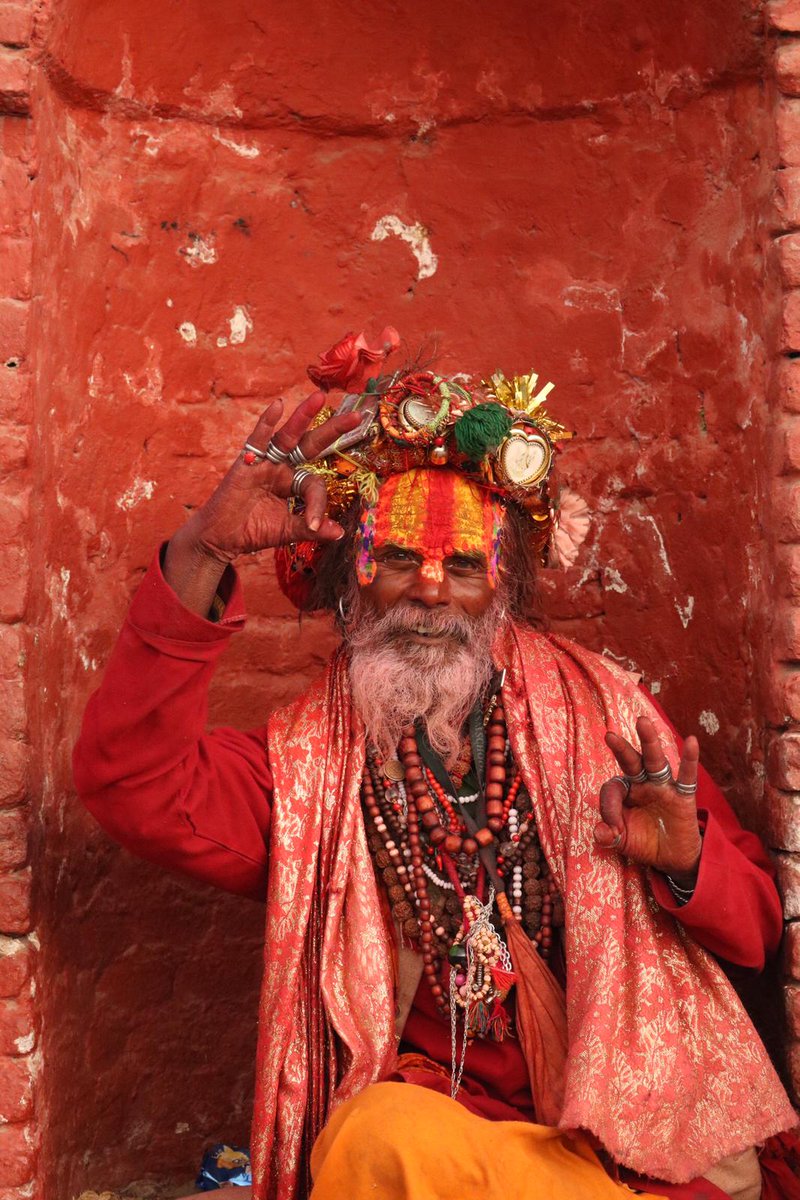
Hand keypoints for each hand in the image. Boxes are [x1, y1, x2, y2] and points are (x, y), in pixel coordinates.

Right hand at [172, 391, 360, 565]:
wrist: (222, 538)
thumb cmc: (254, 531)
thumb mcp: (287, 531)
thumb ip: (310, 529)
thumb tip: (339, 531)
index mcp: (295, 483)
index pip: (315, 485)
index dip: (317, 504)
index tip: (315, 525)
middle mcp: (283, 467)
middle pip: (311, 445)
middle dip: (332, 431)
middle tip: (356, 416)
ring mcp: (265, 462)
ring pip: (288, 436)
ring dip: (303, 416)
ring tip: (320, 398)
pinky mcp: (246, 463)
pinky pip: (258, 439)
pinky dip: (267, 422)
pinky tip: (278, 405)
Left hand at [594, 716, 701, 882]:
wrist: (672, 857)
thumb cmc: (644, 842)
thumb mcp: (622, 842)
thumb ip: (608, 837)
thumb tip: (599, 832)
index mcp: (625, 791)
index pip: (613, 789)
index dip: (609, 807)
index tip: (612, 829)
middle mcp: (643, 784)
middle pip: (631, 762)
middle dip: (621, 749)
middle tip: (609, 735)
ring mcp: (663, 788)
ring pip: (655, 761)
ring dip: (649, 742)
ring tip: (642, 722)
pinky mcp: (683, 797)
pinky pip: (687, 776)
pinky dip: (689, 759)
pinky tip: (692, 741)